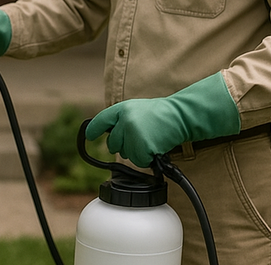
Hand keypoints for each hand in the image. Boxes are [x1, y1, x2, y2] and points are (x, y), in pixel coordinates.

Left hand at [85, 73, 240, 166]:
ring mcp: (132, 133)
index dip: (93, 130)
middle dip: (123, 146)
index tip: (89, 136)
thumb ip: (122, 120)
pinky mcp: (142, 146)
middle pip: (112, 144)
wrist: (181, 116)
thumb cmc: (160, 114)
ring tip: (150, 140)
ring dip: (137, 153)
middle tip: (140, 138)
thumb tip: (110, 136)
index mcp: (121, 109)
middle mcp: (124, 120)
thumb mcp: (137, 110)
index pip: (101, 120)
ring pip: (126, 155)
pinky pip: (139, 161)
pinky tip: (155, 147)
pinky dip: (147, 159)